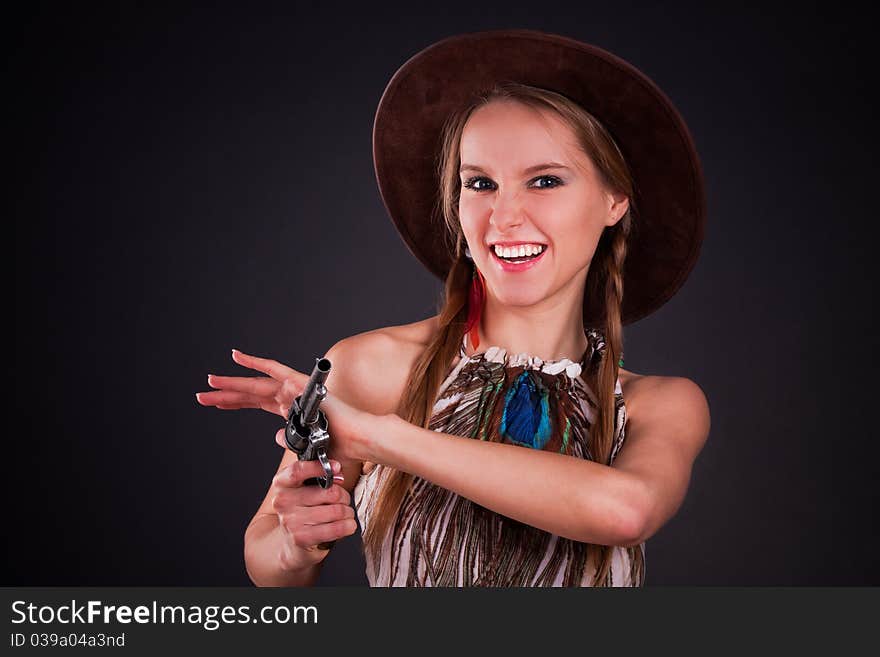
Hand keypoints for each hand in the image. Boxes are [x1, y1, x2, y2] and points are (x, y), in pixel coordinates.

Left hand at [195, 349, 375, 462]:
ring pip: (255, 384)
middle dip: (226, 395)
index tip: (217, 403)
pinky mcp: (299, 382)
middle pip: (251, 394)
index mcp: (291, 410)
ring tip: (210, 382)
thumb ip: (289, 442)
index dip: (236, 403)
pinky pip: (272, 368)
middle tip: (202, 395)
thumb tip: (276, 437)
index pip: (257, 404)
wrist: (355, 439)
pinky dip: (254, 362)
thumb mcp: (307, 447)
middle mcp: (290, 397)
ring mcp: (293, 389)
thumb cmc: (339, 445)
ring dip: (232, 383)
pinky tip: (235, 357)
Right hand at [270, 457, 358, 568]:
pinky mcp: (301, 537)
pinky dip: (347, 525)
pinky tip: (347, 525)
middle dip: (344, 496)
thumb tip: (336, 471)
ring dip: (347, 512)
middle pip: (329, 492)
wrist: (290, 540)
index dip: (320, 467)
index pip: (298, 470)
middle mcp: (283, 501)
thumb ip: (319, 475)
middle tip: (343, 500)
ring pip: (337, 510)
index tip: (337, 467)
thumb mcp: (304, 487)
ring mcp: (291, 520)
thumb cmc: (303, 508)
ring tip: (344, 513)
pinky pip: (336, 528)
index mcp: (281, 483)